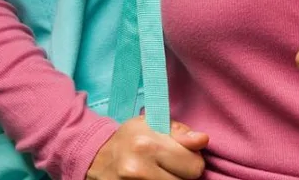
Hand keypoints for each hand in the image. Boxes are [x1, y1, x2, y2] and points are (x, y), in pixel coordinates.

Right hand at [87, 116, 208, 179]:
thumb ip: (180, 132)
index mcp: (148, 144)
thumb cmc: (130, 137)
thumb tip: (202, 140)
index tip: (181, 157)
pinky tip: (152, 178)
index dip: (192, 161)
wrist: (96, 156)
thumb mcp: (153, 124)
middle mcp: (139, 168)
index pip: (194, 165)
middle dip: (182, 174)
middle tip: (170, 166)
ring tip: (160, 172)